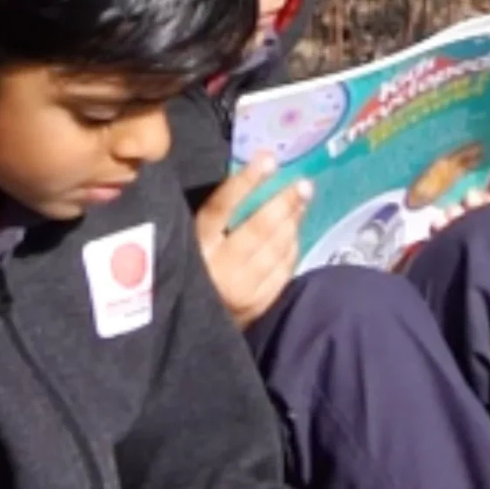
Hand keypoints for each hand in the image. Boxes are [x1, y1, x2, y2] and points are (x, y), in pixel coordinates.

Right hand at [196, 156, 308, 327]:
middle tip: (303, 184)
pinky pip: (282, 270)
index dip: (245, 182)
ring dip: (292, 222)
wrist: (187, 330)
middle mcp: (218, 267)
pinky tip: (295, 233)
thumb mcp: (186, 243)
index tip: (268, 158)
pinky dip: (292, 249)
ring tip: (302, 201)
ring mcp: (241, 289)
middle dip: (283, 202)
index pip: (221, 207)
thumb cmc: (187, 272)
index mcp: (194, 246)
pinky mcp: (257, 304)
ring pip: (274, 249)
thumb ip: (211, 220)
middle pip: (257, 228)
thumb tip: (245, 180)